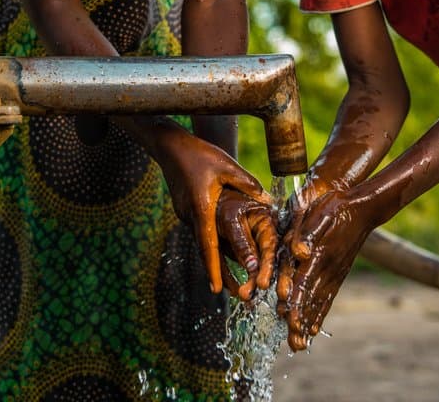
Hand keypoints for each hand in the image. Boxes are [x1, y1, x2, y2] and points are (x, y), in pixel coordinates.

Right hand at [153, 131, 273, 294]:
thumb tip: (268, 201)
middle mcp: (190, 215)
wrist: (170, 145)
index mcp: (202, 207)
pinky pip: (198, 230)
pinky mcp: (184, 209)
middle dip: (214, 272)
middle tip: (226, 293)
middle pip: (203, 250)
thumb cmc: (200, 153)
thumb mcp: (227, 166)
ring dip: (212, 259)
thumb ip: (248, 184)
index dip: (213, 267)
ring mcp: (184, 213)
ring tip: (224, 279)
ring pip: (201, 240)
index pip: (208, 243)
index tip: (217, 289)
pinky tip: (218, 251)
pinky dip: (208, 243)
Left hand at [276, 188, 375, 350]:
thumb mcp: (319, 213)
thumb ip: (307, 233)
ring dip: (308, 323)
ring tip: (301, 344)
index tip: (289, 320)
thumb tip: (300, 252)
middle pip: (310, 300)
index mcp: (318, 255)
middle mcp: (327, 269)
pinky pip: (327, 298)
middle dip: (300, 322)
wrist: (363, 208)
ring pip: (319, 303)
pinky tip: (315, 327)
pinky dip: (320, 314)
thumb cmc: (337, 207)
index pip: (304, 282)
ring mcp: (334, 274)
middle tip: (294, 345)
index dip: (295, 301)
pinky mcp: (338, 274)